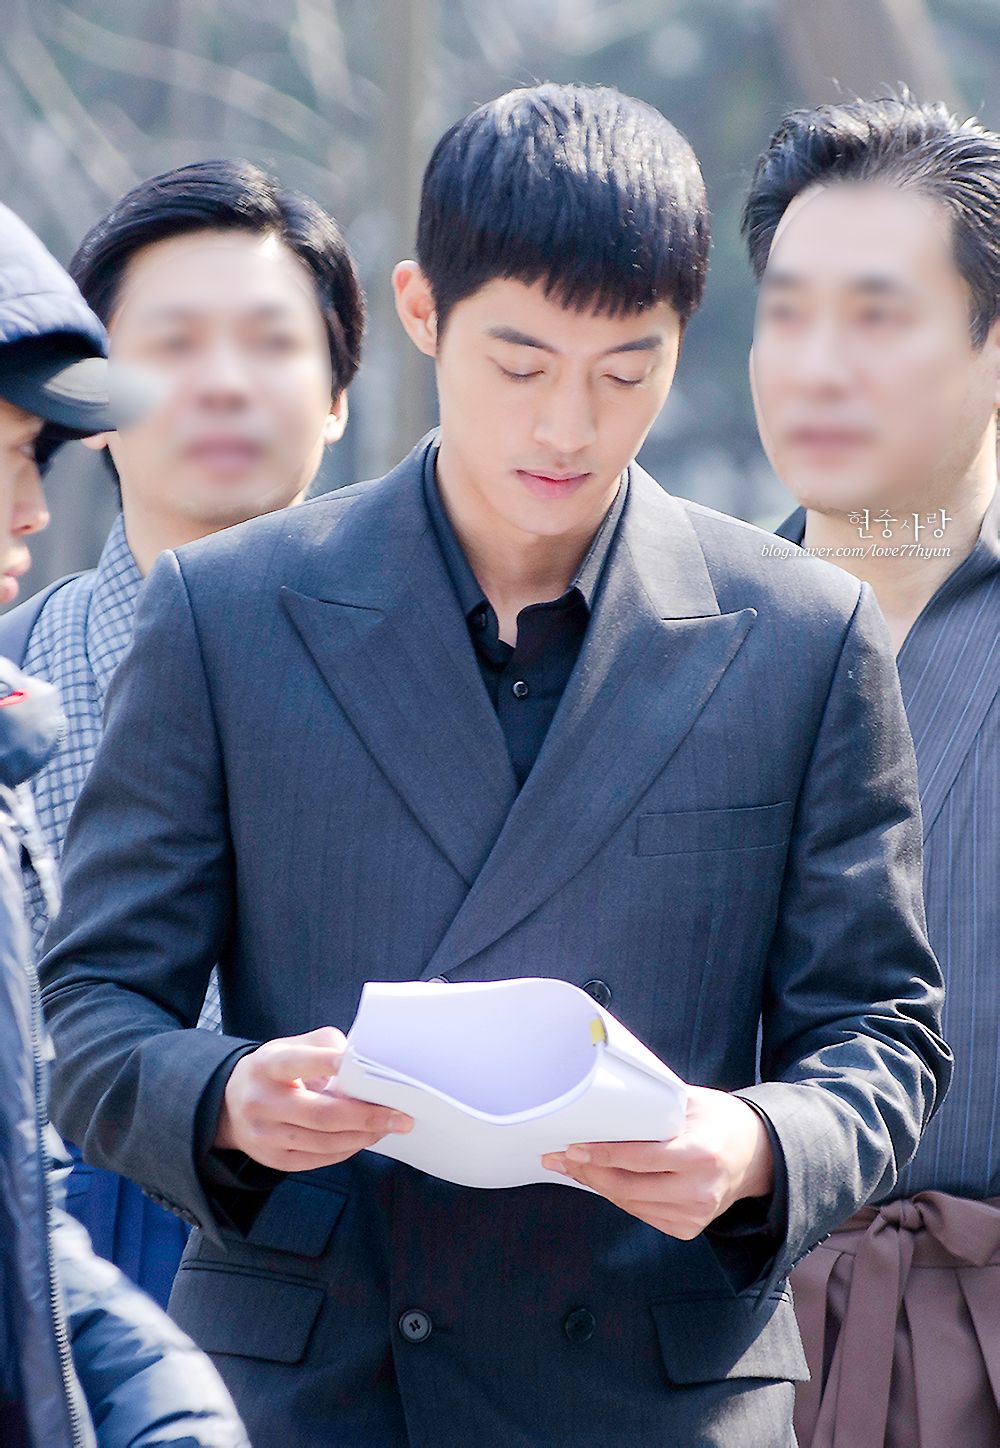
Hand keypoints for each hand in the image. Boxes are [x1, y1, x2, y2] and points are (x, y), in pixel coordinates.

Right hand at [215, 1026, 413, 1171]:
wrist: (229, 1105)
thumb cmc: (274, 1070)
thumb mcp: (291, 1046)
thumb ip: (326, 1048)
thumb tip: (365, 1062)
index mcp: (267, 1066)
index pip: (301, 1063)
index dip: (333, 1063)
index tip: (365, 1066)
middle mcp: (262, 1102)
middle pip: (321, 1114)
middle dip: (367, 1116)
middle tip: (401, 1115)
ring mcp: (266, 1135)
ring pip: (324, 1142)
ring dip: (363, 1136)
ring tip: (389, 1126)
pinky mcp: (274, 1160)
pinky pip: (319, 1159)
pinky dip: (347, 1149)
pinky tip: (364, 1137)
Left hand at [540, 1085, 773, 1238]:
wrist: (758, 1156)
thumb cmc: (721, 1121)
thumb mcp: (693, 1101)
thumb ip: (655, 1104)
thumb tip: (606, 1100)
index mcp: (700, 1154)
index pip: (640, 1158)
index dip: (602, 1154)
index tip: (573, 1146)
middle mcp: (698, 1190)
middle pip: (627, 1186)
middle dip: (588, 1172)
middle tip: (559, 1157)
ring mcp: (694, 1215)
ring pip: (629, 1203)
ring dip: (597, 1185)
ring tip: (571, 1166)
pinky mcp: (688, 1228)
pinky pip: (641, 1213)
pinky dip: (618, 1197)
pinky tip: (600, 1180)